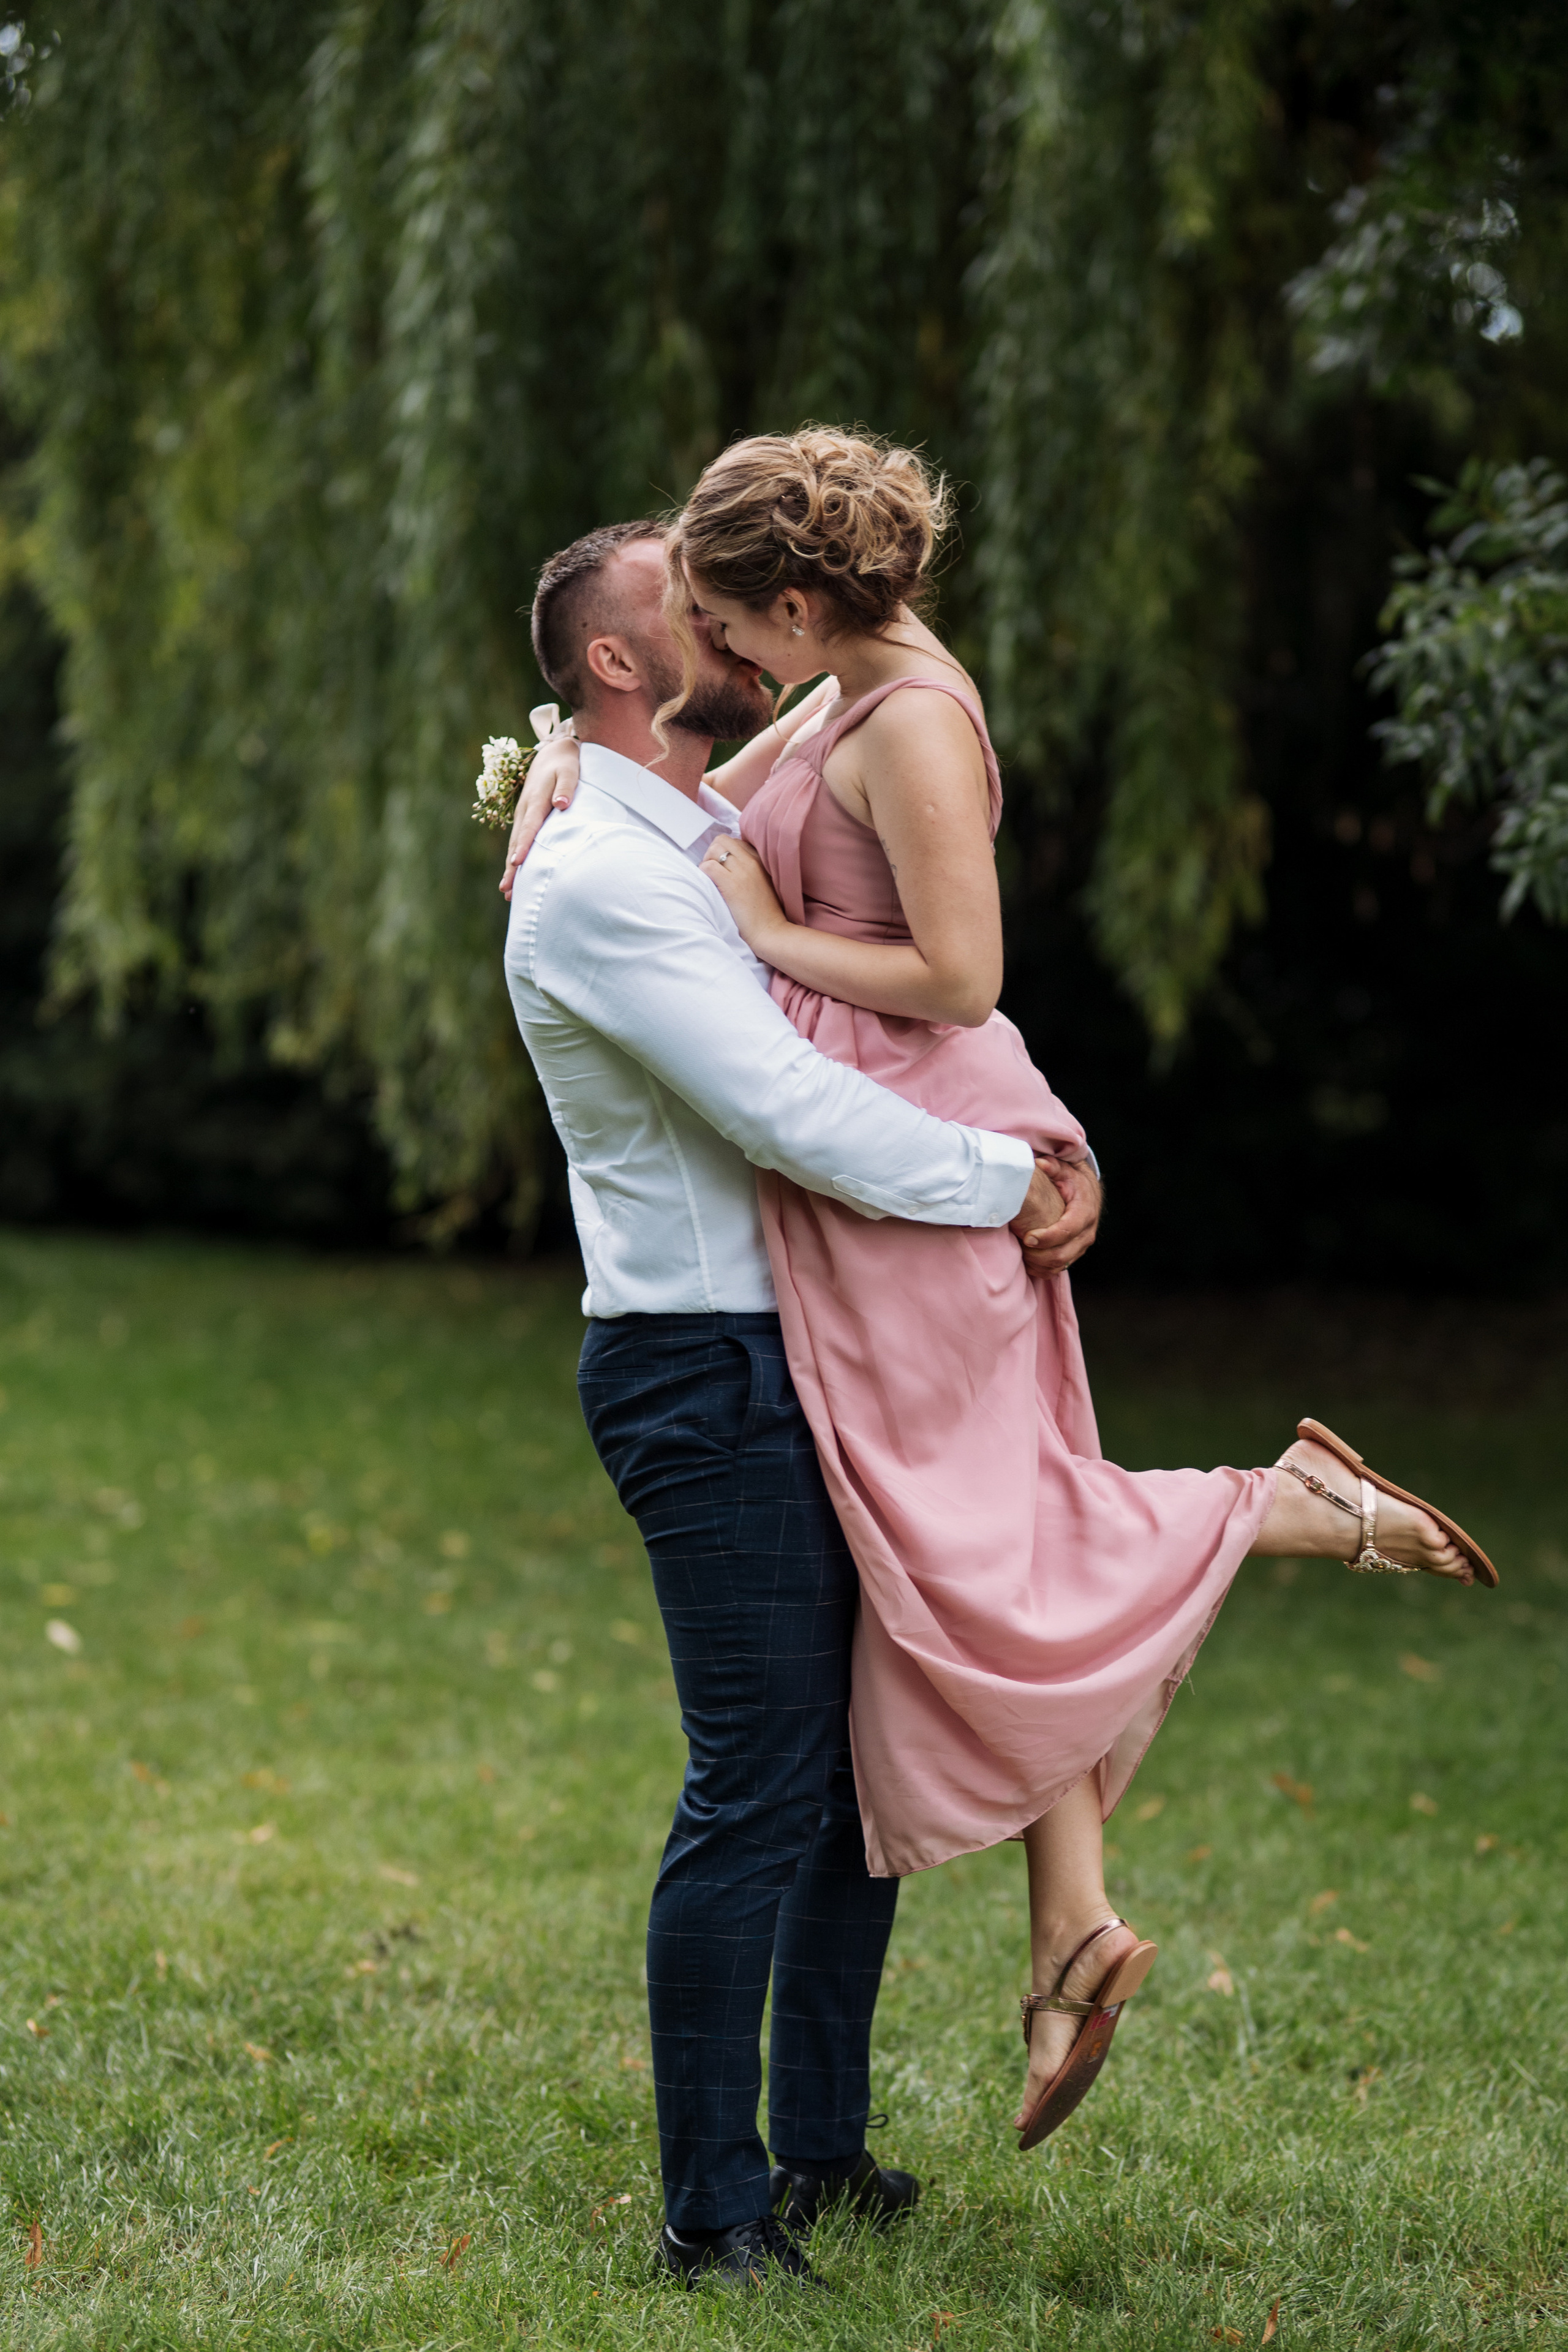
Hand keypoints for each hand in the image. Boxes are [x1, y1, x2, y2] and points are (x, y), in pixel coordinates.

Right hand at [500, 738, 580, 900]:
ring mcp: (523, 815)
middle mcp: (525, 810)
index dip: (523, 845)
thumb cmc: (566, 764)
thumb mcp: (569, 770)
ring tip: (507, 892)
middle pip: (516, 842)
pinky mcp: (525, 819)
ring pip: (514, 845)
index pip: (529, 827)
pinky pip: (518, 841)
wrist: (553, 753)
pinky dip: (514, 859)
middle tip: (507, 889)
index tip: (517, 862)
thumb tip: (562, 804)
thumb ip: (566, 787)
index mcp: (536, 800)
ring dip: (510, 868)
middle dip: (511, 867)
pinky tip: (514, 876)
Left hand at [700, 835, 786, 953]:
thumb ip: (752, 871)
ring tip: (710, 878)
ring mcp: (742, 872)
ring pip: (715, 849)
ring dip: (707, 861)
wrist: (770, 931)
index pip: (736, 842)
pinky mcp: (732, 885)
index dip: (724, 852)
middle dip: (712, 853)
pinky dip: (703, 872)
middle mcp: (751, 861)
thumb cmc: (766, 913)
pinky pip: (709, 866)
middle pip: (722, 840)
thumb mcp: (764, 883)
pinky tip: (709, 885)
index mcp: (760, 860)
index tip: (723, 867)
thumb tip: (730, 866)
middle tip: (713, 871)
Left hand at [1011, 1154, 1101, 1278]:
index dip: (1048, 1237)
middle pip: (1064, 1253)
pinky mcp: (1075, 1252)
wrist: (1087, 1193)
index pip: (1067, 1230)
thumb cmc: (1072, 1180)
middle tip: (1020, 1247)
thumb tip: (1041, 1163)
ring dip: (1040, 1264)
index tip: (1027, 1237)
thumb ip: (1053, 1167)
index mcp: (1084, 1212)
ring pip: (1062, 1264)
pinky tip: (1027, 1262)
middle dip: (1040, 1255)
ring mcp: (1082, 1245)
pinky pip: (1060, 1268)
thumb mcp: (1065, 1170)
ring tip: (1021, 1255)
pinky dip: (1043, 1269)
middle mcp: (1087, 1232)